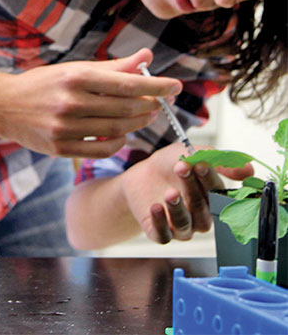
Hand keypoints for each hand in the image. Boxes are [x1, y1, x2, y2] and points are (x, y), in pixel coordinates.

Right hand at [0, 48, 181, 156]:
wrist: (3, 105)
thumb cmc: (43, 84)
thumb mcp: (74, 69)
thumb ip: (112, 66)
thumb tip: (146, 56)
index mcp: (75, 77)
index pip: (127, 84)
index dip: (156, 86)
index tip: (175, 86)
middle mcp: (70, 103)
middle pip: (126, 109)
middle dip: (149, 106)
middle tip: (157, 103)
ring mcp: (64, 128)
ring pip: (116, 130)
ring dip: (137, 124)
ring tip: (144, 116)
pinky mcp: (59, 149)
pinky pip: (101, 150)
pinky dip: (118, 143)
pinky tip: (121, 134)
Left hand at [121, 142, 253, 243]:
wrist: (140, 174)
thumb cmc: (169, 165)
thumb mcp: (191, 154)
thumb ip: (218, 160)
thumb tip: (249, 169)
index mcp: (212, 197)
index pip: (216, 191)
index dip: (209, 178)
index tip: (200, 164)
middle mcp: (200, 215)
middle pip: (201, 207)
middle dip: (191, 187)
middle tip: (180, 168)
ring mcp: (181, 225)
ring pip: (185, 224)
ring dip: (177, 208)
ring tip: (169, 192)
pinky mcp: (160, 232)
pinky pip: (164, 235)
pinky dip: (160, 222)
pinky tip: (155, 207)